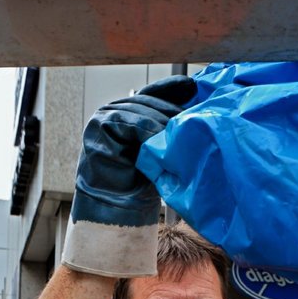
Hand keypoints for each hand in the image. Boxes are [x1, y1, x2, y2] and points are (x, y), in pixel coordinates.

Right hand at [61, 76, 197, 277]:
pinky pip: (129, 123)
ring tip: (181, 134)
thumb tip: (198, 115)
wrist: (114, 210)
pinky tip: (161, 140)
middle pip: (150, 100)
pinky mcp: (99, 128)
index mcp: (128, 112)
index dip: (173, 89)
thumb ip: (168, 134)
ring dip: (163, 122)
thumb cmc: (137, 185)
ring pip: (142, 110)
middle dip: (173, 110)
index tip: (194, 87)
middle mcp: (114, 111)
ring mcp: (104, 117)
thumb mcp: (160, 154)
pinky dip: (148, 131)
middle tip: (195, 117)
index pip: (154, 93)